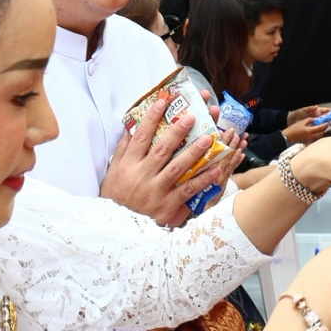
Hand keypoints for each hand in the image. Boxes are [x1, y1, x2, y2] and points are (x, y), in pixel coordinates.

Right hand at [100, 105, 203, 227]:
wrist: (117, 228)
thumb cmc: (116, 196)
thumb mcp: (113, 172)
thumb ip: (123, 149)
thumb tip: (131, 127)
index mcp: (129, 165)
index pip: (141, 137)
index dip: (151, 118)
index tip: (162, 102)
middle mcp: (142, 175)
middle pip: (162, 149)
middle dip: (178, 131)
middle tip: (192, 116)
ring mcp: (156, 190)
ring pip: (177, 168)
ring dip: (194, 152)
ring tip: (209, 138)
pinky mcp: (167, 205)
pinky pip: (188, 190)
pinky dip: (202, 180)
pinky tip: (216, 169)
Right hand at [281, 104, 330, 144]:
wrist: (287, 138)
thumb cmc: (293, 129)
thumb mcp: (301, 122)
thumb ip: (310, 120)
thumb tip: (315, 120)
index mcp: (309, 131)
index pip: (320, 128)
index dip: (325, 125)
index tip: (328, 122)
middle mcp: (311, 137)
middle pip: (321, 133)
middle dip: (324, 129)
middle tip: (326, 124)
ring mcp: (310, 140)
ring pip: (319, 136)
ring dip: (321, 132)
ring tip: (321, 127)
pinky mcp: (308, 142)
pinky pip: (315, 138)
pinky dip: (317, 134)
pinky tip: (316, 131)